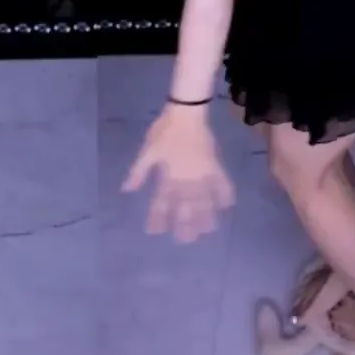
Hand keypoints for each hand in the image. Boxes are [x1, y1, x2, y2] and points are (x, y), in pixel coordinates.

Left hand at [120, 105, 234, 243]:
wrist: (186, 113)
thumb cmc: (164, 131)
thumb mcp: (148, 151)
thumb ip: (139, 172)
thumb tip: (126, 190)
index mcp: (169, 176)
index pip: (162, 202)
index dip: (157, 217)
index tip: (154, 232)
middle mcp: (187, 179)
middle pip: (186, 206)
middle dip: (185, 224)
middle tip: (185, 240)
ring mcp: (203, 174)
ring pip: (205, 200)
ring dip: (206, 215)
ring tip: (208, 230)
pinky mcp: (214, 166)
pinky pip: (222, 183)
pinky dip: (225, 194)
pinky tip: (228, 206)